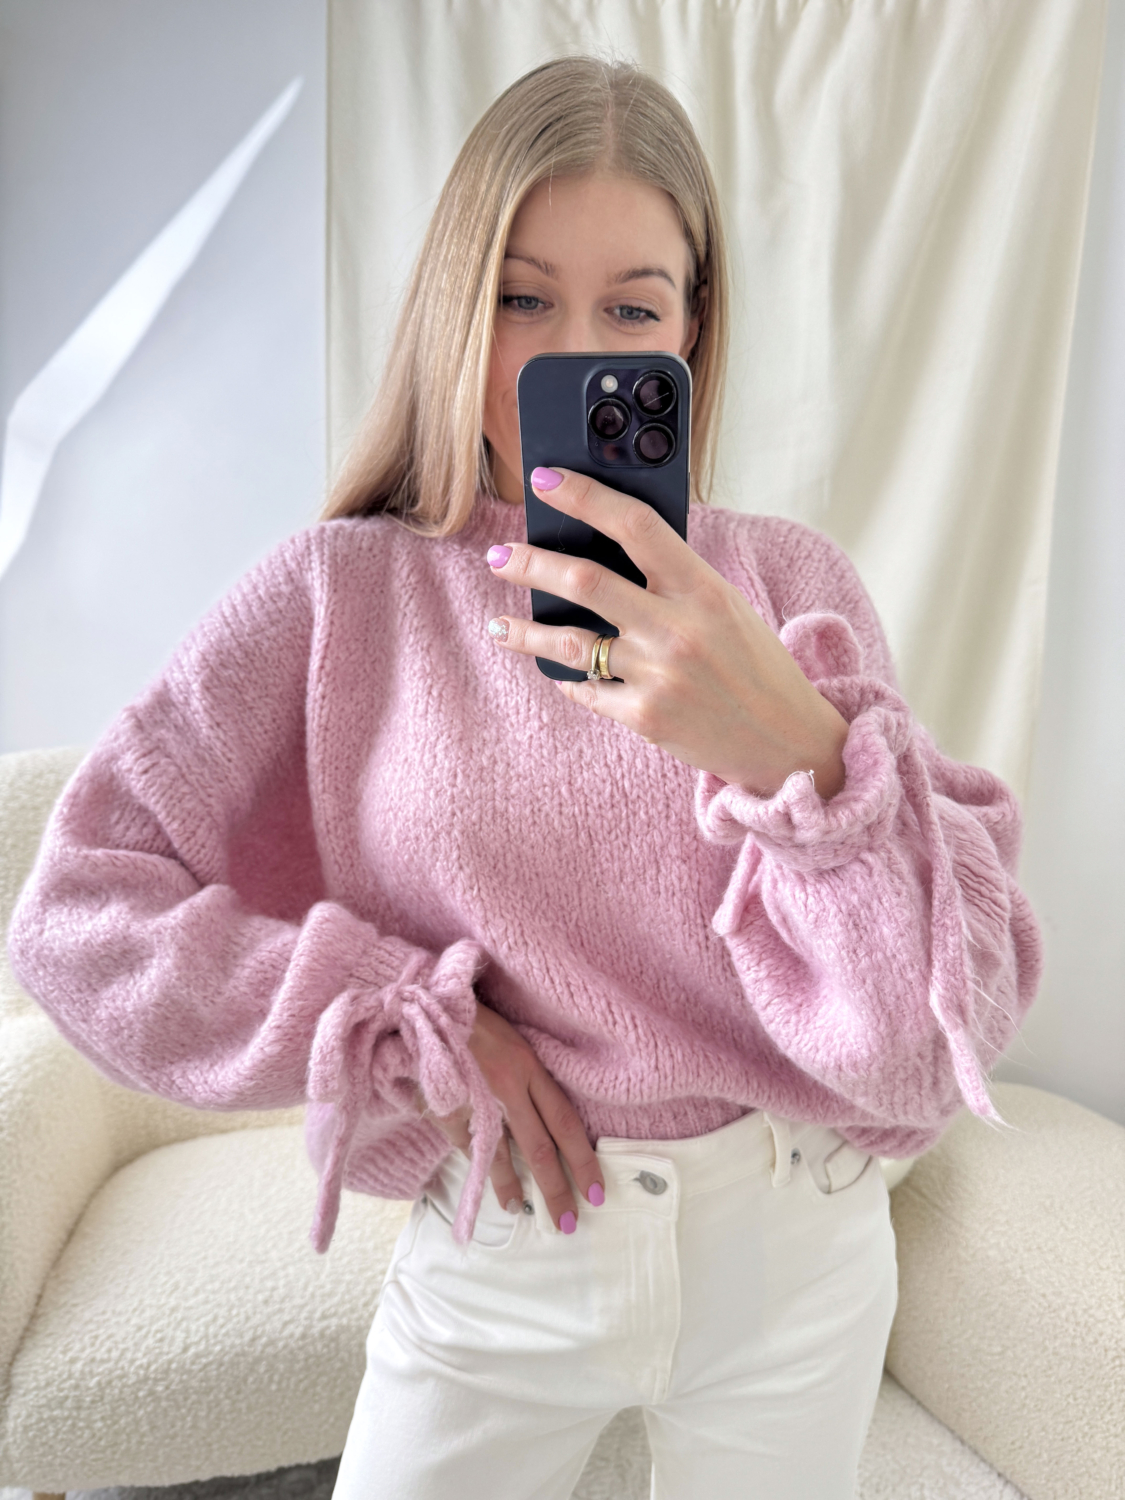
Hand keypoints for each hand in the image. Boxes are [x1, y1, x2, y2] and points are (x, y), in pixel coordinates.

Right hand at [416, 999, 604, 1232]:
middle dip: (556, 1189)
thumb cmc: (474, 1020)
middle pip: (540, 1148)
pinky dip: (479, 1167)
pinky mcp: (447, 1108)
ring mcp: (475, 1100)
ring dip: (513, 1188)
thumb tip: (546, 1122)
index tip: (597, 1192)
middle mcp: (507, 1085)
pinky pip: (468, 1145)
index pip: (565, 1122)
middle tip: (567, 1223)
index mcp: (528, 1066)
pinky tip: (486, 1184)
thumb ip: (527, 1078)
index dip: (583, 1160)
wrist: (425, 1004)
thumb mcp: (512, 1041)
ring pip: (502, 1155)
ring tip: (521, 1210)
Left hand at [485, 466, 848, 798]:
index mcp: (703, 588)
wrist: (785, 740)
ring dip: (525, 632)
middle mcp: (677, 628)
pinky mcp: (645, 717)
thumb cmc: (754, 665)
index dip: (585, 496)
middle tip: (499, 555)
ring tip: (499, 624)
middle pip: (586, 580)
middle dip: (531, 563)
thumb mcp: (725, 607)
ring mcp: (658, 675)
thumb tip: (607, 545)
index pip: (635, 525)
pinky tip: (558, 674)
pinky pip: (587, 690)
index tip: (546, 480)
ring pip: (571, 644)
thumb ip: (675, 578)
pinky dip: (570, 681)